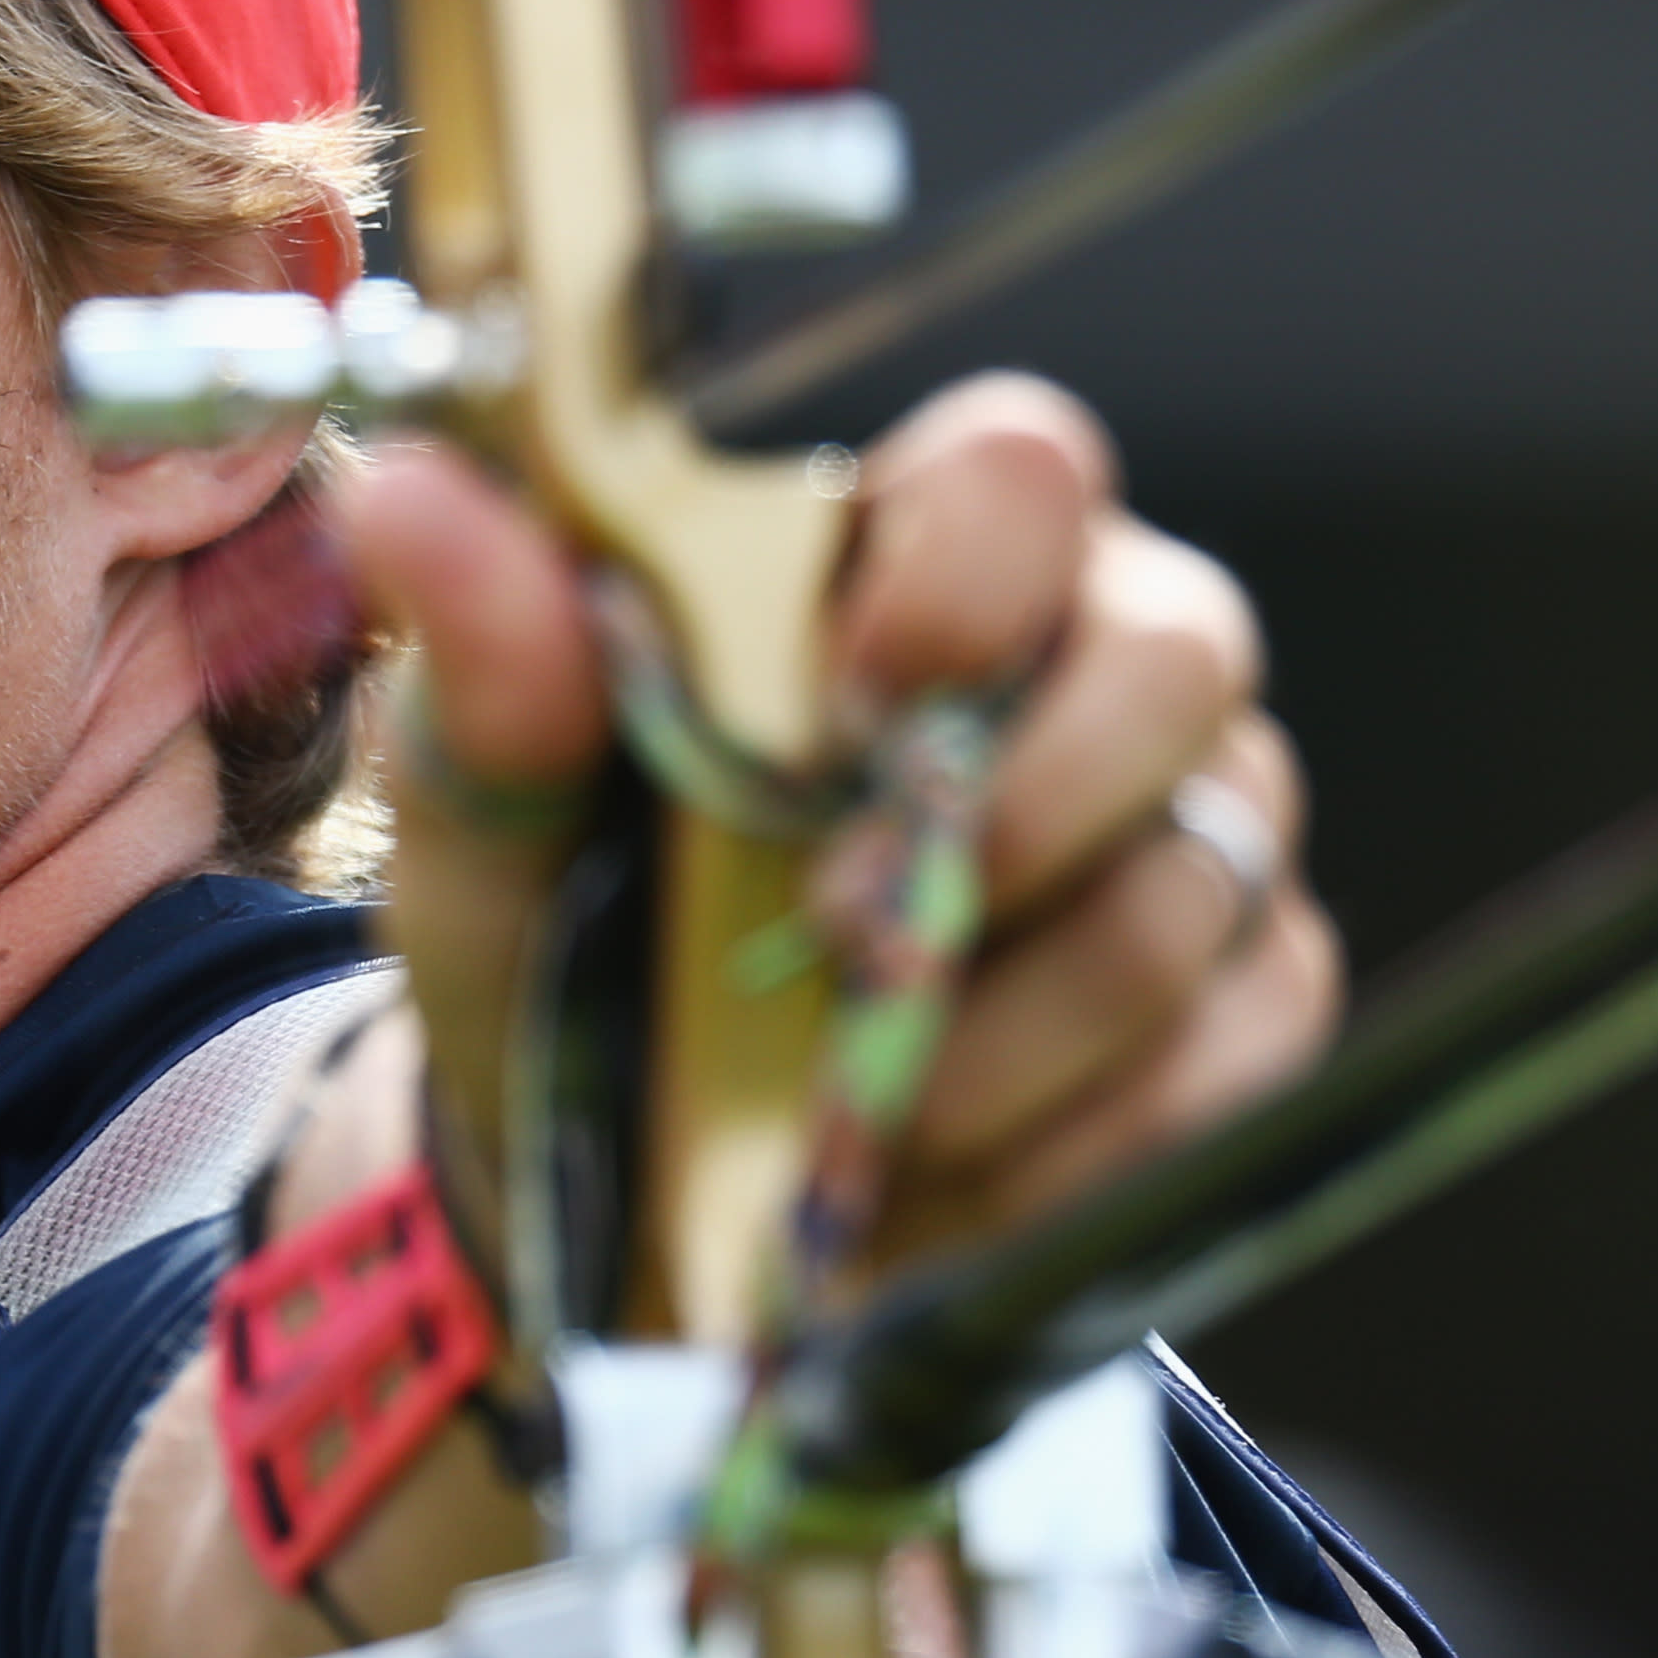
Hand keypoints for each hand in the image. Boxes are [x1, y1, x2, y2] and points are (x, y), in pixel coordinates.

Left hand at [338, 371, 1340, 1290]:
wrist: (634, 1192)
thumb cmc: (582, 943)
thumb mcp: (501, 822)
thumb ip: (494, 666)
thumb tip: (408, 498)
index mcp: (914, 554)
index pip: (1024, 465)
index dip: (966, 575)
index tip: (842, 712)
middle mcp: (1094, 658)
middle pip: (1179, 652)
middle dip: (1015, 817)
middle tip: (841, 936)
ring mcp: (1197, 825)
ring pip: (1196, 879)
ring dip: (1008, 1024)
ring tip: (862, 1102)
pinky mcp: (1249, 997)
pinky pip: (1236, 1049)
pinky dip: (1085, 1138)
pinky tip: (956, 1171)